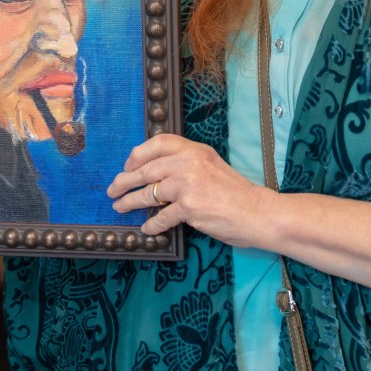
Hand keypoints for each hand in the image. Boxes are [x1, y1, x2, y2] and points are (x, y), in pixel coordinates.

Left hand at [107, 134, 275, 247]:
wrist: (257, 212)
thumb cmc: (237, 193)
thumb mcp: (212, 167)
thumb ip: (189, 165)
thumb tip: (159, 174)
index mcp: (196, 150)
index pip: (160, 142)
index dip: (139, 153)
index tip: (128, 164)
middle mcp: (190, 162)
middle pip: (147, 169)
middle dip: (125, 180)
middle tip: (113, 189)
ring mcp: (188, 184)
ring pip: (148, 192)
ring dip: (130, 202)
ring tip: (120, 207)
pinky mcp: (189, 207)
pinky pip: (162, 216)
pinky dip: (152, 224)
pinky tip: (147, 228)